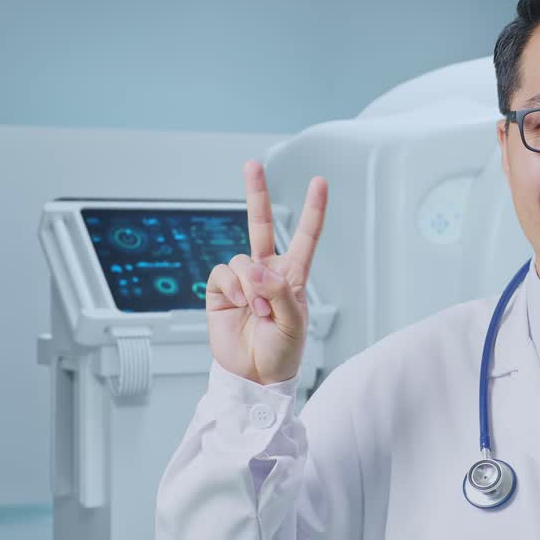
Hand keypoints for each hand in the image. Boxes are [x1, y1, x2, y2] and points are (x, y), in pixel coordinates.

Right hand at [205, 160, 327, 384]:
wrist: (255, 376)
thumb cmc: (282, 352)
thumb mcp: (293, 324)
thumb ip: (277, 292)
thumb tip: (254, 267)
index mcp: (293, 276)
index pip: (305, 237)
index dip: (313, 210)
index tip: (319, 182)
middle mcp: (267, 272)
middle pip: (260, 225)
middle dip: (256, 193)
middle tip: (252, 164)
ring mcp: (242, 280)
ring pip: (241, 260)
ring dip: (252, 285)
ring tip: (259, 311)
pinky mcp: (221, 291)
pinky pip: (223, 274)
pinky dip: (234, 288)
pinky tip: (243, 306)